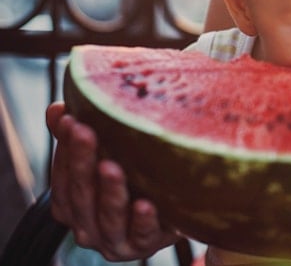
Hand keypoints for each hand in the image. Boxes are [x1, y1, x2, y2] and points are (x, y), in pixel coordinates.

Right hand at [46, 102, 178, 260]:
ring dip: (109, 192)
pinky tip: (146, 205)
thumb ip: (77, 139)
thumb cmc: (130, 183)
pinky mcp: (143, 247)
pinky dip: (142, 222)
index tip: (70, 120)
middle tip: (86, 132)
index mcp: (71, 205)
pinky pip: (141, 235)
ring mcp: (113, 241)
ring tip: (112, 167)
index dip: (64, 149)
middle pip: (81, 195)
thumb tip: (56, 109)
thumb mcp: (104, 157)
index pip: (62, 178)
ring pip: (108, 218)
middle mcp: (86, 226)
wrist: (169, 215)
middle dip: (82, 162)